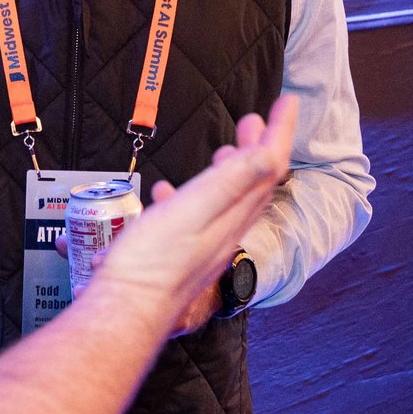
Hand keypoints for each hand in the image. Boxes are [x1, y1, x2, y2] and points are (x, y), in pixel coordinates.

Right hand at [87, 99, 296, 333]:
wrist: (125, 312)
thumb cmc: (153, 262)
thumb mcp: (193, 211)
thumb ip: (231, 182)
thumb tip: (270, 153)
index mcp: (232, 215)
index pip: (268, 166)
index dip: (280, 131)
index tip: (288, 101)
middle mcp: (226, 231)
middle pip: (253, 184)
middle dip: (258, 147)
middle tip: (254, 120)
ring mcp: (206, 246)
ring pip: (228, 202)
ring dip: (229, 171)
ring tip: (223, 151)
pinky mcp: (184, 256)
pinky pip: (198, 219)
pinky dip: (192, 197)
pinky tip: (167, 195)